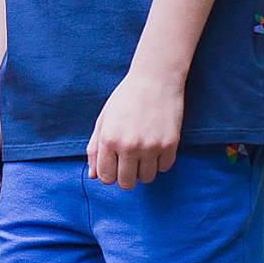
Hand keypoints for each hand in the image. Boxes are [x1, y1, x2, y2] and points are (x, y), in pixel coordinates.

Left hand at [86, 69, 182, 187]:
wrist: (155, 79)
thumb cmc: (126, 98)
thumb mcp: (104, 120)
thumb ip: (95, 148)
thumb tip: (93, 176)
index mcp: (109, 139)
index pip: (106, 177)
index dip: (110, 174)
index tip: (115, 165)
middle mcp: (128, 146)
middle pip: (126, 183)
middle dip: (126, 176)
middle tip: (130, 161)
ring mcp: (150, 146)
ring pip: (146, 178)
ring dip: (144, 170)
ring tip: (143, 152)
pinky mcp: (170, 144)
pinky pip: (164, 168)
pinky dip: (160, 161)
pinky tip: (156, 145)